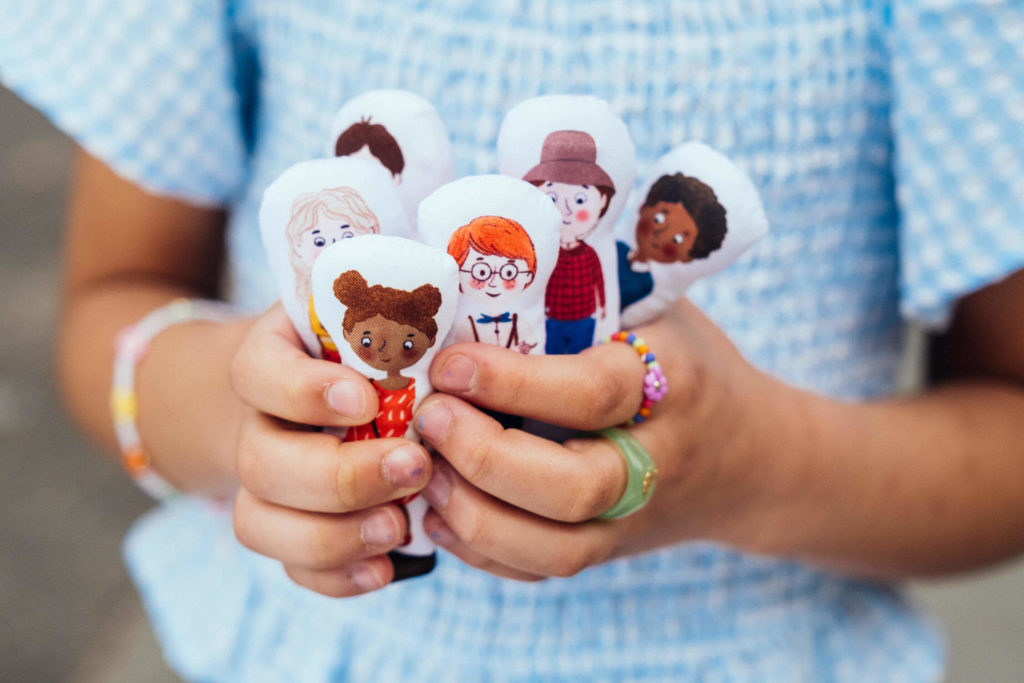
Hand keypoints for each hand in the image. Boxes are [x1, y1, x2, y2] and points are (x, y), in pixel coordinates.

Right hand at [230, 305, 433, 596]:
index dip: (303, 392)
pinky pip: (291, 567)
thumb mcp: (381, 318)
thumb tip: (464, 351)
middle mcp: (258, 423)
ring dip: (332, 534)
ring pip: (261, 521)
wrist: (336, 387)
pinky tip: (384, 569)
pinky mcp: (287, 530)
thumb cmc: (373, 345)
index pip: (258, 373)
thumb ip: (402, 326)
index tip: (366, 399)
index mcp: (273, 358)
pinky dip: (336, 576)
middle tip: (413, 465)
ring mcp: (265, 483)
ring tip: (397, 528)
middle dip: (341, 475)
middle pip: (261, 461)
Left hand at [413, 298, 794, 579]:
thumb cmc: (685, 361)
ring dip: (472, 516)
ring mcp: (634, 520)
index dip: (511, 384)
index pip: (592, 393)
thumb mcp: (658, 310)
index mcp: (671, 384)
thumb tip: (478, 246)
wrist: (750, 457)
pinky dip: (481, 551)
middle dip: (483, 458)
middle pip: (571, 489)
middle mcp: (656, 462)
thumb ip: (588, 289)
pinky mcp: (610, 552)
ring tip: (423, 469)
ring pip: (554, 550)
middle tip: (429, 418)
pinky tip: (440, 509)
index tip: (449, 364)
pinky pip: (541, 570)